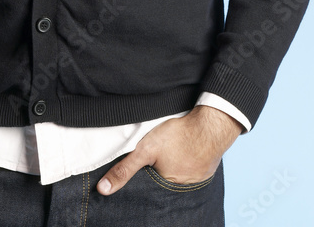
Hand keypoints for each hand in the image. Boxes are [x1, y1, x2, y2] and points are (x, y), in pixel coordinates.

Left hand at [97, 104, 241, 195]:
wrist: (211, 124)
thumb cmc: (179, 136)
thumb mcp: (145, 150)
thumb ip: (124, 169)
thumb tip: (103, 189)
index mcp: (166, 188)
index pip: (150, 190)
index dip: (146, 179)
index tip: (147, 168)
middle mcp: (183, 189)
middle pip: (165, 184)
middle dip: (160, 175)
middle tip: (161, 159)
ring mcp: (197, 180)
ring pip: (179, 177)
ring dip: (175, 169)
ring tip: (173, 155)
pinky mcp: (207, 169)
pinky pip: (193, 170)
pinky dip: (188, 163)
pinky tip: (186, 153)